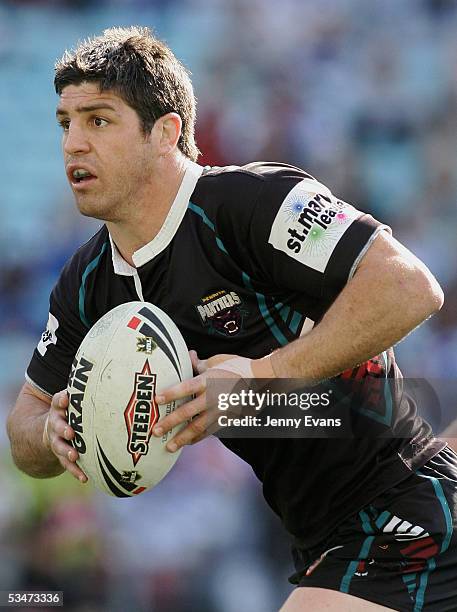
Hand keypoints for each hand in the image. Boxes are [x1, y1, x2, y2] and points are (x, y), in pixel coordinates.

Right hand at [43, 390, 87, 482]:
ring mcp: (58, 441)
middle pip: (57, 425)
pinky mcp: (62, 455)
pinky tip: (84, 478)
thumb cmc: (70, 412)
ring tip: (74, 456)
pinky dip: (76, 471)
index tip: (65, 398)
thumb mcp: (72, 401)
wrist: (48, 432)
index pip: (57, 402)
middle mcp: (56, 425)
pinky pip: (68, 464)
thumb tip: (109, 368)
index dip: (60, 400)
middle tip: (70, 431)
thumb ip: (83, 392)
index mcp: (59, 410)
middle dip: (63, 428)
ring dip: (67, 451)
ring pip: (60, 447)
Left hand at [152, 350, 273, 451]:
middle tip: (156, 431)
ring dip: (182, 437)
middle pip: (189, 411)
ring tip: (169, 446)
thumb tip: (189, 355)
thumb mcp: (218, 361)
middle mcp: (213, 397)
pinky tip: (188, 443)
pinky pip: (210, 431)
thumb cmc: (239, 367)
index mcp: (209, 380)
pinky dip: (198, 438)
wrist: (262, 380)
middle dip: (171, 422)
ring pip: (199, 427)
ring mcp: (221, 410)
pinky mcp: (227, 419)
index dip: (172, 393)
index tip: (157, 399)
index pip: (187, 387)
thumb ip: (201, 363)